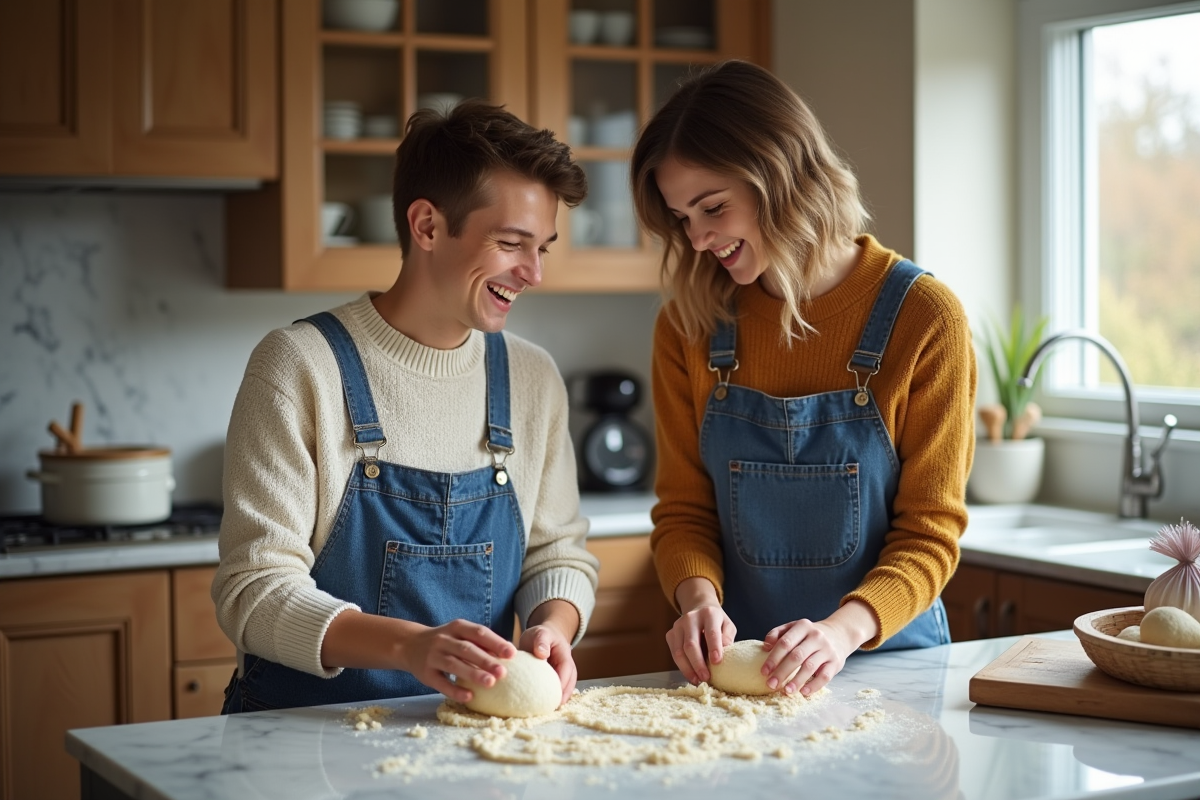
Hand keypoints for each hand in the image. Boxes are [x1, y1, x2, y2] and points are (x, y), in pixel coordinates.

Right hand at [398, 619, 514, 702]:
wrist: (410, 644)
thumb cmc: (446, 641)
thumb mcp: (460, 635)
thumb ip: (480, 642)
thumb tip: (510, 654)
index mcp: (457, 627)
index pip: (479, 632)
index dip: (495, 642)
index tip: (512, 653)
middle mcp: (444, 639)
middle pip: (467, 649)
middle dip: (486, 660)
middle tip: (503, 672)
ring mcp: (433, 656)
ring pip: (454, 664)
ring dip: (473, 674)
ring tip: (491, 683)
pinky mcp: (425, 673)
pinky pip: (441, 683)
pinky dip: (455, 690)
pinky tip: (469, 697)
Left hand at [519, 622, 575, 704]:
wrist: (546, 636)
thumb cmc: (542, 635)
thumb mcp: (540, 633)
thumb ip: (541, 642)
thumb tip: (542, 654)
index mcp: (565, 658)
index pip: (566, 675)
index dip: (561, 687)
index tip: (552, 699)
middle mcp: (568, 670)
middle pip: (568, 687)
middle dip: (560, 699)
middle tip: (548, 711)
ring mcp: (564, 676)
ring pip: (565, 692)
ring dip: (557, 701)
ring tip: (546, 712)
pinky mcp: (557, 681)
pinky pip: (557, 692)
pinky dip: (551, 699)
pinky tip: (542, 708)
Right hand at [668, 577, 735, 683]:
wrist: (699, 608)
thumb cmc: (716, 622)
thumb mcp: (727, 625)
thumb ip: (727, 638)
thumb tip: (724, 654)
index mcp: (709, 614)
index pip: (711, 632)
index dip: (714, 648)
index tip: (717, 662)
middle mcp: (691, 618)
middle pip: (691, 644)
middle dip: (698, 664)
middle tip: (706, 678)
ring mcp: (678, 625)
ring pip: (679, 651)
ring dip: (688, 669)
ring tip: (698, 680)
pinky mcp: (670, 634)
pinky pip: (674, 654)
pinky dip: (682, 667)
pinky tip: (691, 675)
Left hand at [760, 600, 877, 695]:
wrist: (839, 634)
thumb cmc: (809, 635)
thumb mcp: (794, 627)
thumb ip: (777, 634)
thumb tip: (765, 646)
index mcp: (803, 626)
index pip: (785, 643)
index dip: (773, 658)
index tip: (764, 672)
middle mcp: (816, 636)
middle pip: (796, 656)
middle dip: (782, 672)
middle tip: (771, 685)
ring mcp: (827, 649)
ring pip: (810, 667)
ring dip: (796, 681)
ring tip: (786, 691)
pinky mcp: (836, 662)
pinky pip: (825, 676)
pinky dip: (814, 686)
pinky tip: (804, 692)